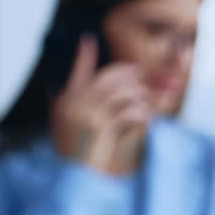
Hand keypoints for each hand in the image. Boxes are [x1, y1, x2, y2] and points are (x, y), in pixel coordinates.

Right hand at [50, 36, 152, 174]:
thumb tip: (77, 93)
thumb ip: (74, 108)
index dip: (83, 55)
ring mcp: (88, 113)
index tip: (88, 40)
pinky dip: (141, 114)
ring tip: (148, 101)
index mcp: (66, 101)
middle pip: (107, 77)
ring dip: (139, 95)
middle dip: (127, 74)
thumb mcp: (65, 128)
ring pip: (122, 92)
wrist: (72, 175)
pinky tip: (148, 118)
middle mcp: (76, 103)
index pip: (77, 72)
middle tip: (141, 74)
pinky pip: (128, 111)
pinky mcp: (102, 126)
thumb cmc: (72, 155)